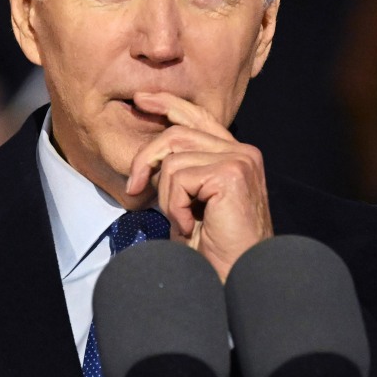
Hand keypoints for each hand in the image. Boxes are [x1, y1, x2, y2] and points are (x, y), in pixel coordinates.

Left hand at [125, 92, 272, 279]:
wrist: (236, 277)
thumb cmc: (215, 248)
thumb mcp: (192, 203)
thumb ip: (181, 174)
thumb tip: (148, 159)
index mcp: (235, 154)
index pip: (198, 116)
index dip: (168, 104)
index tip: (142, 100)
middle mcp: (242, 152)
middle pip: (177, 133)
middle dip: (147, 158)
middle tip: (134, 189)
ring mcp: (240, 159)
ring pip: (174, 159)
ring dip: (167, 197)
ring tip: (182, 222)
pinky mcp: (232, 173)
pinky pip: (180, 178)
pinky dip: (175, 206)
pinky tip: (190, 226)